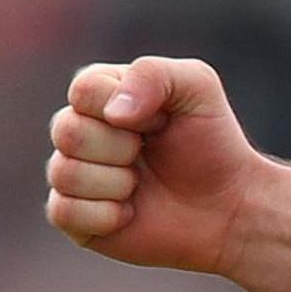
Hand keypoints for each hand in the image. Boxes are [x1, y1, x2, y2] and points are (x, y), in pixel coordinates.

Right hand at [44, 56, 265, 274]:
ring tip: (141, 183)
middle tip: (149, 152)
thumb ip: (153, 74)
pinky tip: (130, 212)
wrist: (226, 205)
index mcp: (102, 93)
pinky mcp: (73, 217)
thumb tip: (112, 113)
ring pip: (63, 172)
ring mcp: (73, 174)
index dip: (127, 107)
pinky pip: (64, 212)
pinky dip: (106, 215)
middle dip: (122, 146)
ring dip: (117, 182)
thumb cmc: (211, 141)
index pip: (83, 89)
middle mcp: (80, 130)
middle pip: (67, 130)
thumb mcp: (197, 86)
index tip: (161, 119)